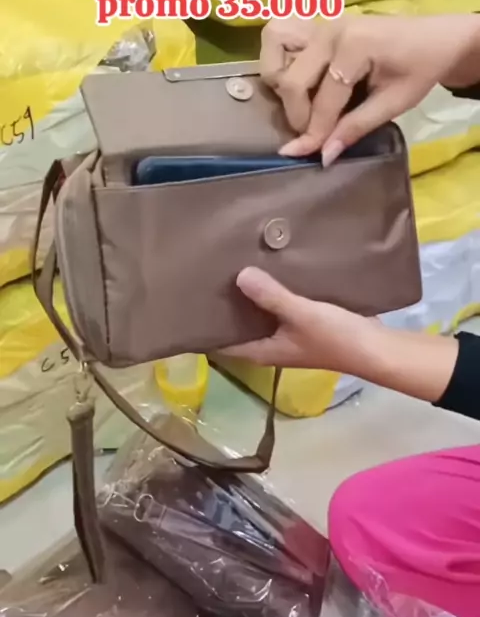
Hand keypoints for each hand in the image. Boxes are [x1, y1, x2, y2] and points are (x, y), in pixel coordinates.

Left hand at [221, 267, 458, 405]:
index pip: (221, 343)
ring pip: (259, 315)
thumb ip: (271, 296)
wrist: (376, 347)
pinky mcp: (304, 321)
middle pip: (239, 326)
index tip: (186, 306)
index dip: (203, 329)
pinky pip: (279, 306)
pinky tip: (267, 269)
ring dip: (249, 297)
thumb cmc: (335, 338)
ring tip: (230, 266)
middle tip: (203, 277)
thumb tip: (239, 276)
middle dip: (224, 307)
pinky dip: (272, 292)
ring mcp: (287, 334)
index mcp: (262, 351)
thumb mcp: (300, 314)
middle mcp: (270, 344)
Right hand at [261, 13, 479, 162]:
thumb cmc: (419, 70)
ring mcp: (320, 24)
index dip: (316, 132)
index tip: (312, 155)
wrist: (434, 39)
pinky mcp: (316, 25)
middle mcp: (330, 30)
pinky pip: (280, 37)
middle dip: (298, 115)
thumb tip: (322, 157)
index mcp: (354, 45)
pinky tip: (296, 78)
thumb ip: (355, 128)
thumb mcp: (393, 103)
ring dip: (282, 85)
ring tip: (303, 104)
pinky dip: (278, 59)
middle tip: (315, 133)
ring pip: (277, 55)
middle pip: (292, 81)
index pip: (324, 99)